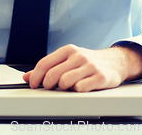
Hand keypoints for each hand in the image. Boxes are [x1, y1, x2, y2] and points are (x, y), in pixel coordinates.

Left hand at [23, 44, 141, 91]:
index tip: (33, 85)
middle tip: (49, 88)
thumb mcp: (67, 60)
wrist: (115, 61)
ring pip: (65, 82)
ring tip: (66, 88)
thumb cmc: (88, 62)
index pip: (45, 63)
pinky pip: (81, 88)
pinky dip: (77, 91)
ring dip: (62, 89)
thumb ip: (48, 67)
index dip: (36, 76)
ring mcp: (89, 66)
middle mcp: (78, 56)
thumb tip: (27, 76)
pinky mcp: (100, 77)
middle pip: (53, 74)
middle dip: (47, 85)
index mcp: (68, 50)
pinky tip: (79, 89)